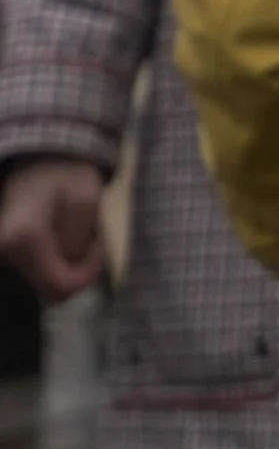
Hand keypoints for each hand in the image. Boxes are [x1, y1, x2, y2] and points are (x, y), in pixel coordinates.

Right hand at [0, 155, 106, 300]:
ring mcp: (6, 254)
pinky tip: (66, 234)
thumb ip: (79, 240)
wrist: (39, 160)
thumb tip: (71, 264)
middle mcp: (7, 251)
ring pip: (47, 279)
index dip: (87, 275)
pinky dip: (60, 259)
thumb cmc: (66, 173)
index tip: (99, 248)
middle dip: (79, 270)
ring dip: (70, 263)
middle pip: (52, 288)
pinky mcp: (11, 253)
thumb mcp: (86, 201)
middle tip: (93, 241)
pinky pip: (42, 270)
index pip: (59, 286)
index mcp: (24, 238)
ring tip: (79, 231)